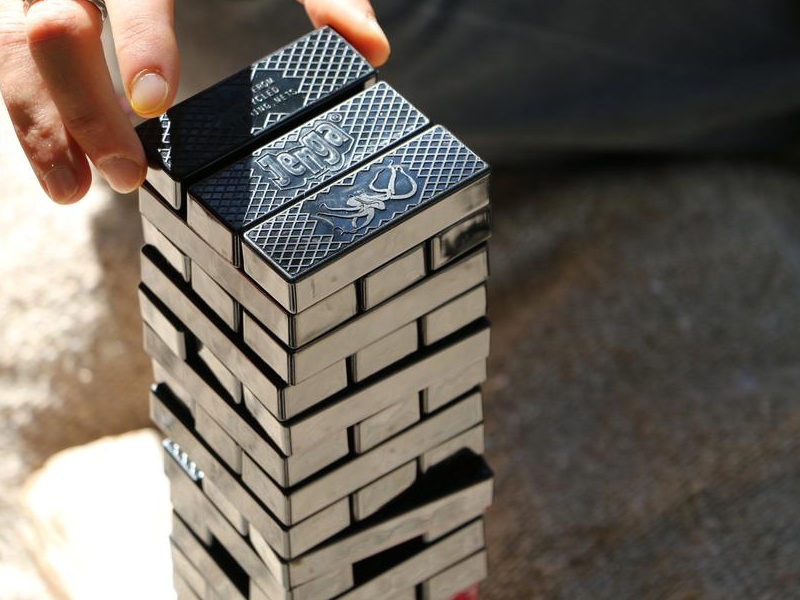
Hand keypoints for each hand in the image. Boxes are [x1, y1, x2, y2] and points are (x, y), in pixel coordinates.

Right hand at [0, 0, 389, 203]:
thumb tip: (372, 51)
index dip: (140, 40)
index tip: (157, 101)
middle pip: (54, 25)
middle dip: (85, 106)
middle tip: (129, 175)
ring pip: (12, 51)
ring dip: (42, 125)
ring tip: (73, 191)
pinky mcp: (22, 8)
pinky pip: (6, 63)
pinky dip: (32, 120)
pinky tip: (61, 175)